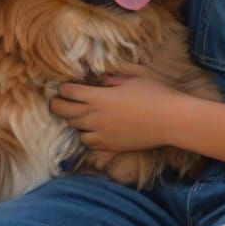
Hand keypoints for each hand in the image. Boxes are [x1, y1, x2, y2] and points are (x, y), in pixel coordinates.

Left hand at [50, 76, 184, 152]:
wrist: (169, 120)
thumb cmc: (153, 95)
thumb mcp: (130, 79)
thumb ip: (110, 80)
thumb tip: (98, 79)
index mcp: (98, 97)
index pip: (69, 93)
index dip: (64, 89)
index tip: (64, 87)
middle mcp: (95, 116)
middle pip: (65, 112)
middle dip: (57, 105)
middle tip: (56, 102)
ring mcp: (101, 133)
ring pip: (75, 129)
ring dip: (73, 121)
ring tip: (77, 115)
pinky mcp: (110, 146)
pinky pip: (88, 143)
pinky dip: (85, 136)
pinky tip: (90, 131)